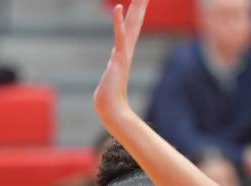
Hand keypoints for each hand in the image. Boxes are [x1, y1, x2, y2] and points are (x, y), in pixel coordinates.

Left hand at [93, 0, 148, 128]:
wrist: (111, 110)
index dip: (137, 10)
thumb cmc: (109, 97)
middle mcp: (126, 49)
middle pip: (136, 20)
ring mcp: (123, 53)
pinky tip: (119, 8)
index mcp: (124, 51)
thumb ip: (114, 68)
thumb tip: (115, 68)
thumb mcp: (111, 76)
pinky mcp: (119, 57)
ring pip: (132, 25)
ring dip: (137, 7)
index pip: (132, 26)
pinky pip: (119, 36)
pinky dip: (119, 22)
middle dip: (141, 4)